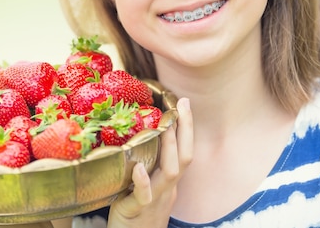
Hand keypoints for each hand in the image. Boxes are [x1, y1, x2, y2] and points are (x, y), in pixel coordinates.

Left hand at [107, 98, 192, 227]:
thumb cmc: (134, 217)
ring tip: (165, 126)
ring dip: (170, 148)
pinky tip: (139, 168)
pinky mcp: (138, 210)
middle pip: (185, 157)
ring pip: (171, 173)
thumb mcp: (144, 189)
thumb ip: (145, 168)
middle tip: (183, 104)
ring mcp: (156, 200)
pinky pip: (144, 196)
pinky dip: (144, 182)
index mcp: (168, 183)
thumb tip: (134, 139)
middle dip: (185, 130)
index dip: (186, 128)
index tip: (183, 103)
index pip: (184, 151)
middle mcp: (167, 189)